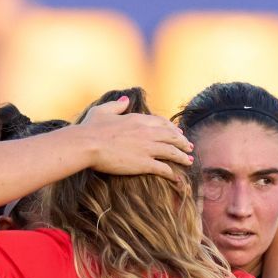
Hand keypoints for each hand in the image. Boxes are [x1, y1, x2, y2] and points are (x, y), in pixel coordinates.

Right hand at [76, 96, 193, 177]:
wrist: (87, 144)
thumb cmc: (90, 128)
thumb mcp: (103, 111)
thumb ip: (117, 105)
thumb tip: (126, 99)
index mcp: (137, 119)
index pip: (161, 122)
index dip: (171, 128)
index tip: (178, 132)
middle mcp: (147, 132)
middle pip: (171, 136)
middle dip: (182, 142)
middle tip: (189, 147)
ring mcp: (147, 148)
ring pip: (172, 151)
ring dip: (182, 157)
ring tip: (189, 161)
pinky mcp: (144, 163)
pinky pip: (164, 168)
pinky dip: (173, 173)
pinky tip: (178, 178)